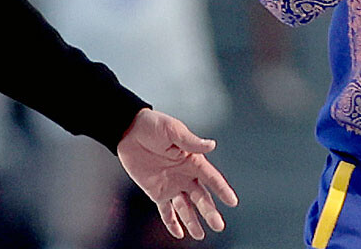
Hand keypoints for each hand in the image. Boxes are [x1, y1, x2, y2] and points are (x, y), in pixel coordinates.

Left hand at [117, 108, 238, 239]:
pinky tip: (178, 233)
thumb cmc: (153, 125)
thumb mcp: (173, 130)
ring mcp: (171, 185)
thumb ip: (191, 142)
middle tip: (218, 226)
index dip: (222, 190)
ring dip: (193, 221)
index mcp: (193, 160)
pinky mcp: (156, 192)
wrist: (128, 131)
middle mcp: (185, 175)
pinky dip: (172, 223)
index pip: (211, 178)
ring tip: (199, 235)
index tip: (232, 202)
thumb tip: (211, 145)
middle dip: (210, 212)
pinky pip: (166, 211)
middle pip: (201, 197)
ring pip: (186, 207)